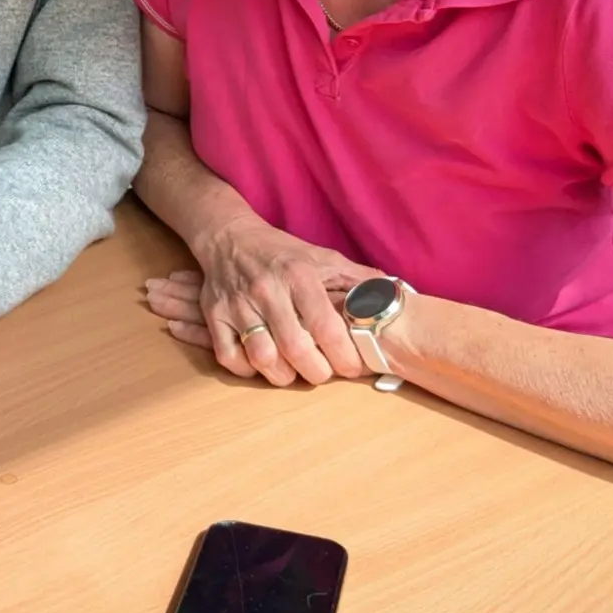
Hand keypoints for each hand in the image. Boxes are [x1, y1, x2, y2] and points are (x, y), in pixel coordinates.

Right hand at [144, 220, 381, 385]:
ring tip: (293, 372)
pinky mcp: (214, 315)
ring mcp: (237, 304)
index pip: (325, 325)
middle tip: (323, 375)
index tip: (353, 368)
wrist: (228, 236)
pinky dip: (246, 370)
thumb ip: (360, 278)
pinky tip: (260, 365)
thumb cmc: (283, 253)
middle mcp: (267, 289)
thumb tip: (398, 294)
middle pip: (294, 348)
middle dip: (316, 373)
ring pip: (261, 357)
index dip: (343, 355)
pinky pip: (228, 357)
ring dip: (282, 375)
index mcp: (299, 275)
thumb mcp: (324, 257)